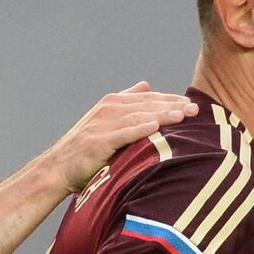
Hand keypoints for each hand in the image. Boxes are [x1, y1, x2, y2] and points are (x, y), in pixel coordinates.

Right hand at [47, 82, 198, 193]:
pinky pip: (124, 134)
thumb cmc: (84, 148)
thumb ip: (126, 101)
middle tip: (195, 110)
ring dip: (162, 116)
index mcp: (112, 103)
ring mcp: (103, 124)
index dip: (170, 100)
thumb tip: (146, 85)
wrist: (58, 168)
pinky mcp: (99, 141)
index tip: (190, 105)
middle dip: (172, 107)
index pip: (148, 99)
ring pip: (139, 117)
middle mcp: (108, 109)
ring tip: (183, 117)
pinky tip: (155, 127)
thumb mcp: (105, 119)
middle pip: (147, 105)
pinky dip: (140, 129)